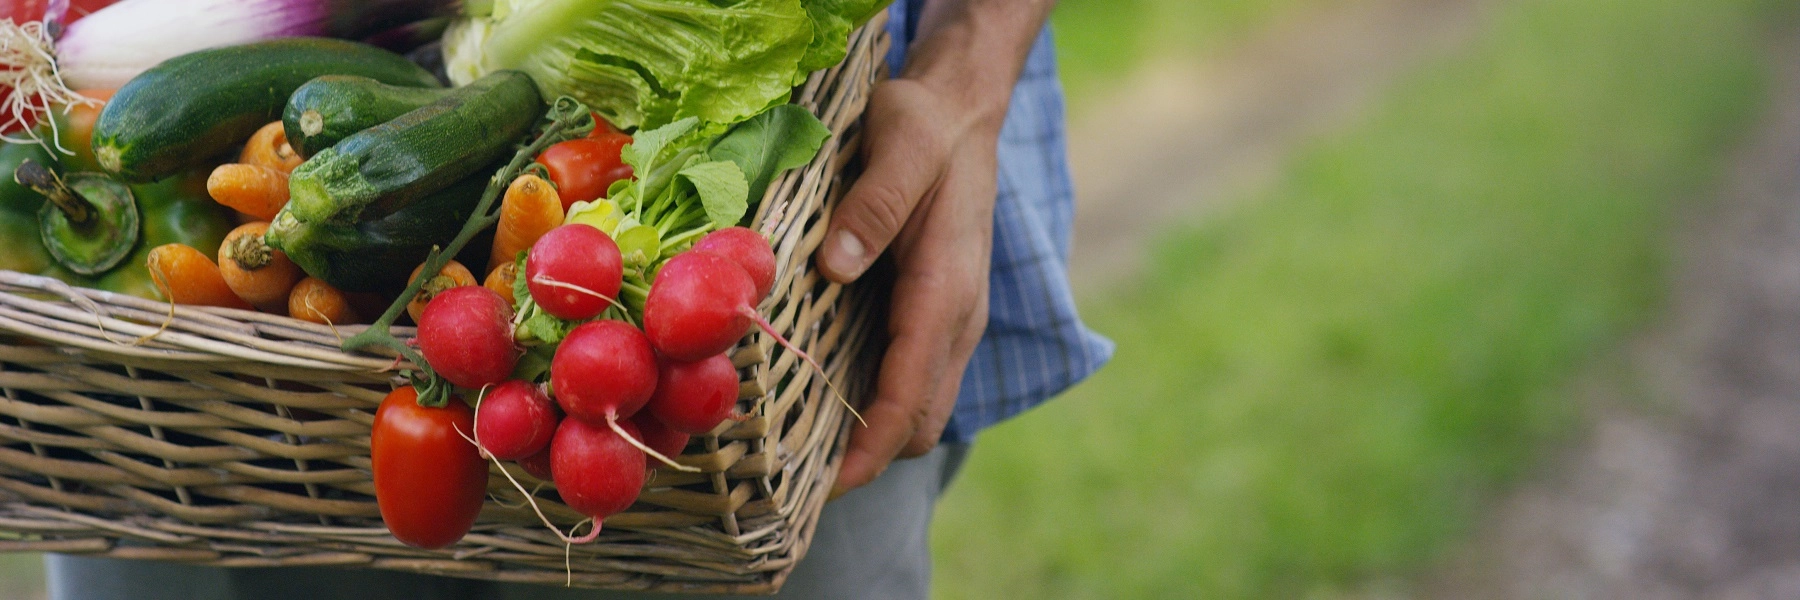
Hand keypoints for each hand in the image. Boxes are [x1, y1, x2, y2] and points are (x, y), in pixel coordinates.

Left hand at [818, 74, 1000, 495]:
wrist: (962, 109)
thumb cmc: (926, 125)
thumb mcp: (901, 144)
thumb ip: (874, 206)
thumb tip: (835, 268)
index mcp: (947, 289)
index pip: (913, 395)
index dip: (870, 450)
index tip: (824, 487)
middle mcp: (958, 317)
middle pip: (922, 422)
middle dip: (868, 459)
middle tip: (793, 479)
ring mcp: (951, 319)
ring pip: (921, 407)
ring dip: (873, 437)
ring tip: (801, 452)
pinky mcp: (935, 313)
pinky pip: (913, 379)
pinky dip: (878, 406)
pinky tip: (824, 399)